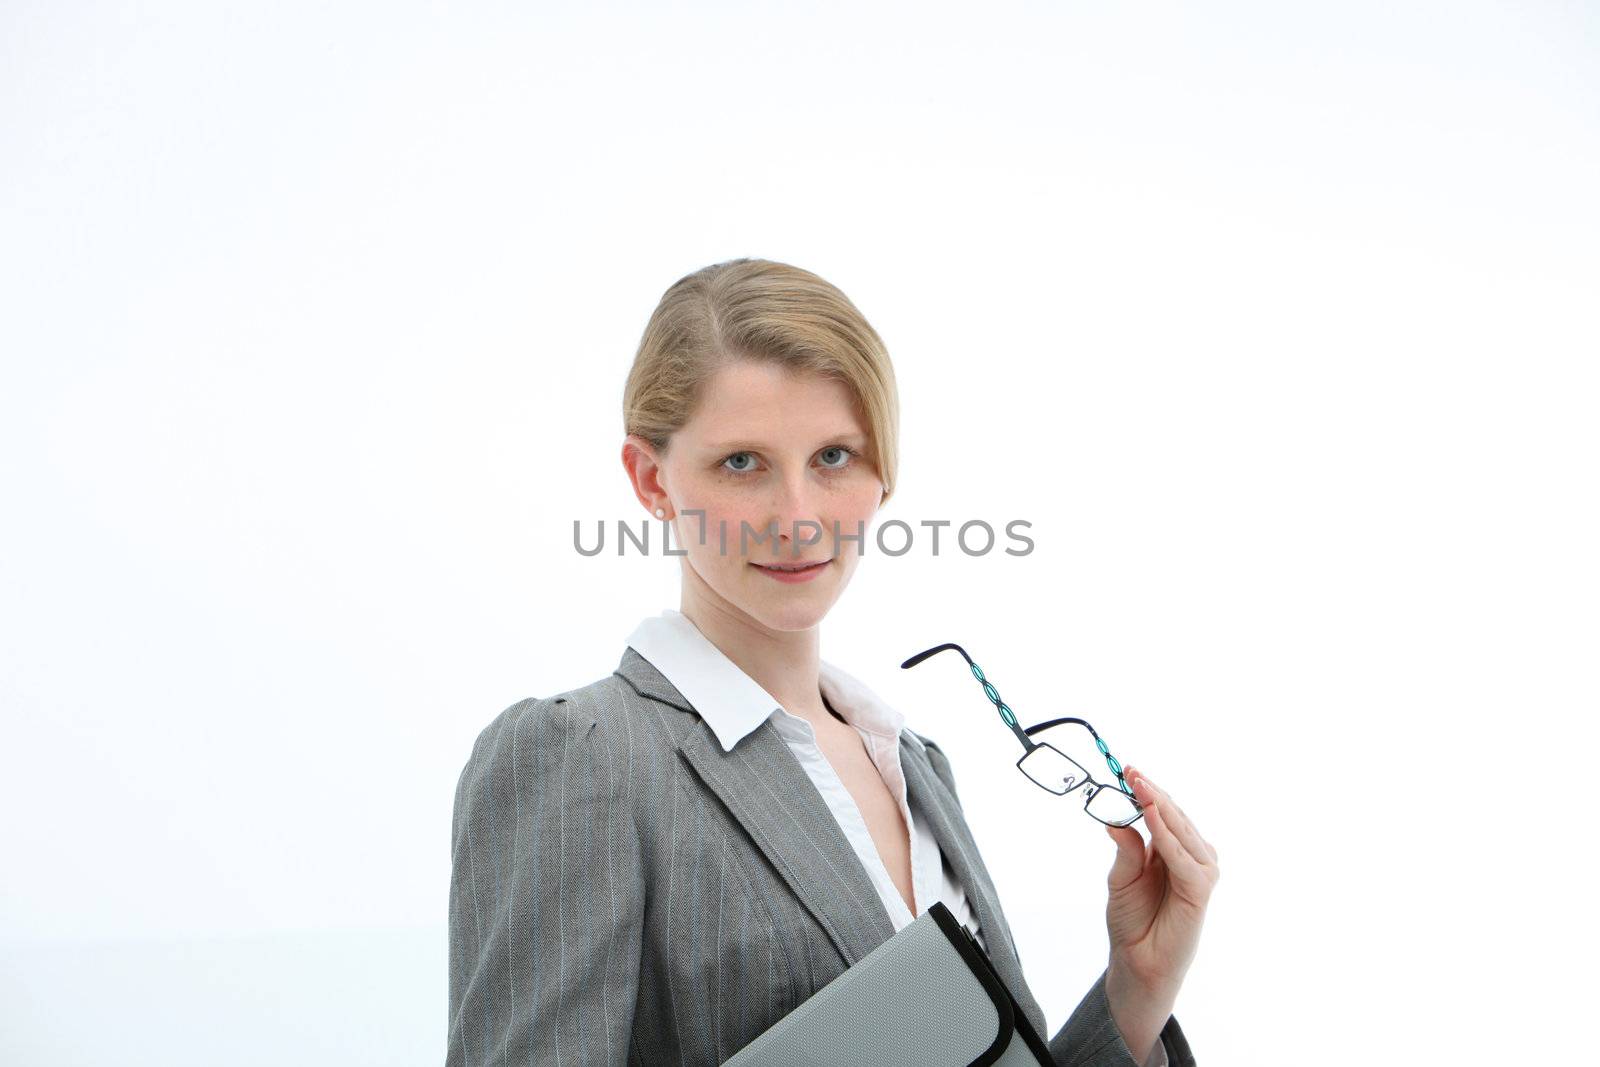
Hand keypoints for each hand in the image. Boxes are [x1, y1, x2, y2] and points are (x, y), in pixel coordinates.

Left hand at [1100, 766, 1217, 1060]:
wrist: (1138, 961)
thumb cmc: (1132, 920)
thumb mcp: (1121, 877)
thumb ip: (1126, 849)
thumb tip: (1116, 820)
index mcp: (1172, 849)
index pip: (1162, 812)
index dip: (1146, 791)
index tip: (1127, 770)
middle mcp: (1191, 856)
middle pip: (1174, 816)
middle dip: (1152, 793)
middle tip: (1131, 772)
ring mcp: (1199, 871)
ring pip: (1180, 831)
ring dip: (1160, 808)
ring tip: (1140, 788)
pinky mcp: (1200, 889)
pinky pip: (1183, 857)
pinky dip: (1167, 837)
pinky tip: (1150, 819)